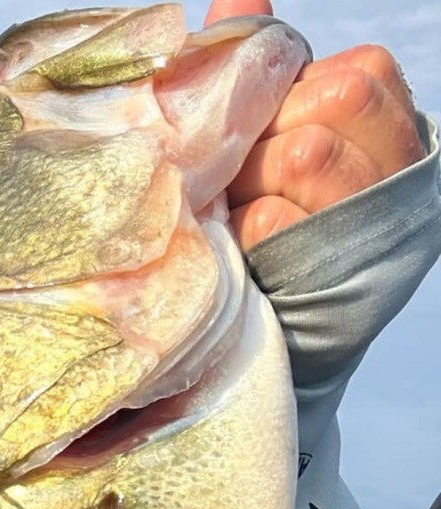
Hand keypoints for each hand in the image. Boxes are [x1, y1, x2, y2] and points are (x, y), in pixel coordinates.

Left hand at [205, 0, 424, 250]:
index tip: (256, 134)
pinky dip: (243, 227)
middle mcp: (399, 163)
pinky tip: (242, 244)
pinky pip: (273, 218)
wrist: (275, 312)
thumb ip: (263, 67)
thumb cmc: (271, 209)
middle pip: (333, 102)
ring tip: (238, 208)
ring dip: (251, 182)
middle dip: (265, 139)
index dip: (282, 99)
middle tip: (238, 176)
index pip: (347, 74)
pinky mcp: (333, 267)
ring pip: (307, 153)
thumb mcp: (274, 130)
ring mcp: (374, 217)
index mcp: (389, 118)